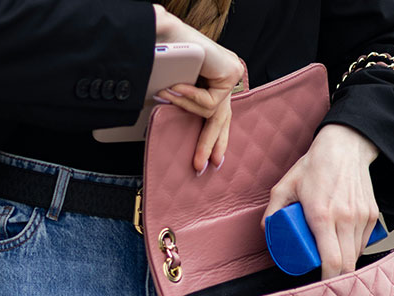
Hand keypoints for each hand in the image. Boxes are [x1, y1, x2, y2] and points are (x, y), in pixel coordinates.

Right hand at [153, 4, 242, 173]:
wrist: (163, 31)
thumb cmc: (163, 52)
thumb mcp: (173, 88)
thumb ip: (181, 104)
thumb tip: (170, 122)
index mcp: (213, 81)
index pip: (219, 114)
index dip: (216, 139)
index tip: (214, 161)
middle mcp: (225, 78)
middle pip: (222, 118)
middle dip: (210, 144)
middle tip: (201, 166)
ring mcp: (230, 74)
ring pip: (212, 112)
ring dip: (185, 106)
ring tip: (165, 95)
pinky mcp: (231, 72)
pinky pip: (209, 101)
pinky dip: (189, 98)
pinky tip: (175, 87)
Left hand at [260, 124, 380, 280]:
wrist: (345, 147)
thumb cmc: (311, 168)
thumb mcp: (284, 187)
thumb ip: (272, 211)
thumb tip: (265, 231)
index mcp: (322, 215)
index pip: (332, 261)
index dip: (326, 280)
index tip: (318, 288)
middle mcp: (345, 218)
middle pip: (347, 264)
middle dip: (335, 278)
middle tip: (321, 281)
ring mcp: (362, 216)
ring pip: (357, 254)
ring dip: (345, 264)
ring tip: (330, 265)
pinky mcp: (372, 213)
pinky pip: (364, 242)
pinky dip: (354, 250)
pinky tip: (343, 249)